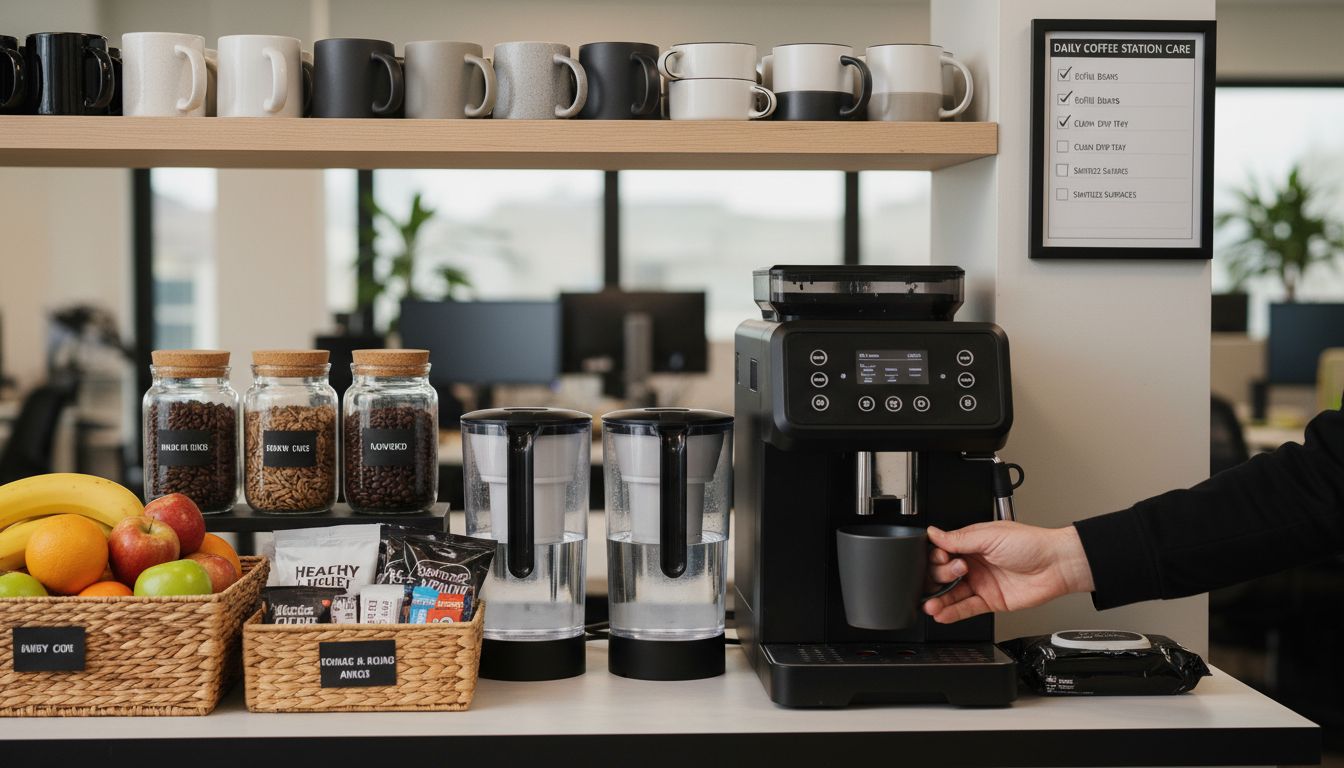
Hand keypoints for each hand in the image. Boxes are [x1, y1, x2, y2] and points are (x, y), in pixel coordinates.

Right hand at [922, 522, 1094, 623]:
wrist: (1056, 565)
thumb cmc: (1031, 544)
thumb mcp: (990, 536)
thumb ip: (959, 539)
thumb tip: (933, 533)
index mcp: (972, 543)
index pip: (942, 551)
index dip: (937, 556)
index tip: (939, 558)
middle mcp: (974, 563)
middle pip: (943, 573)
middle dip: (940, 575)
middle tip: (952, 572)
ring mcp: (981, 583)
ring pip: (952, 594)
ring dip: (939, 600)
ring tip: (930, 605)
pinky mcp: (990, 601)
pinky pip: (967, 608)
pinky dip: (953, 613)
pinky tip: (942, 613)